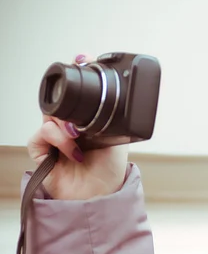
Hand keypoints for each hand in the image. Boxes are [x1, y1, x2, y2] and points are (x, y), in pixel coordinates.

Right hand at [27, 54, 128, 199]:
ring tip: (79, 136)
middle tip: (78, 91)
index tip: (83, 59)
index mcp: (86, 122)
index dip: (78, 78)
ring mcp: (54, 139)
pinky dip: (58, 139)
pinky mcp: (41, 151)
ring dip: (65, 124)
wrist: (99, 194)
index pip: (77, 96)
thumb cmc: (109, 171)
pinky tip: (73, 151)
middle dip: (68, 97)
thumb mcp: (118, 138)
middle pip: (60, 102)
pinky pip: (42, 134)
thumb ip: (113, 117)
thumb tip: (117, 96)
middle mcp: (69, 128)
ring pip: (50, 115)